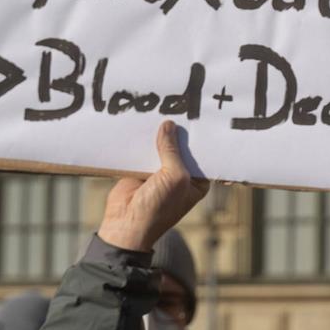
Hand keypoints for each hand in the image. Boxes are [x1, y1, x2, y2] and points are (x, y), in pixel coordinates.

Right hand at [97, 120, 209, 252]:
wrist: (126, 223)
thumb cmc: (158, 207)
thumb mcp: (174, 177)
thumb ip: (172, 151)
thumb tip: (169, 125)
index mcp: (196, 182)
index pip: (203, 156)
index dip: (202, 139)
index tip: (203, 117)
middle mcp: (180, 176)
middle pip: (181, 149)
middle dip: (179, 134)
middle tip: (182, 106)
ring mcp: (160, 173)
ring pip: (161, 148)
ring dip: (159, 135)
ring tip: (161, 109)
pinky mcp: (141, 170)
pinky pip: (143, 151)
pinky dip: (142, 141)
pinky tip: (142, 123)